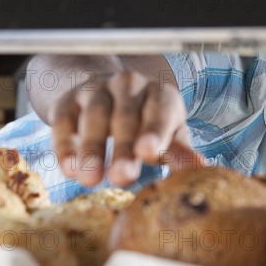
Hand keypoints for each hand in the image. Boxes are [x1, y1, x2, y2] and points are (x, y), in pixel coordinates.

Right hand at [48, 71, 205, 186]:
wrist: (106, 98)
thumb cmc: (146, 123)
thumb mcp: (168, 135)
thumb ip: (180, 153)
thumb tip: (202, 169)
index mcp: (160, 94)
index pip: (160, 110)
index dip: (155, 131)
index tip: (149, 153)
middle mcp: (129, 85)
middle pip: (126, 116)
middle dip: (123, 148)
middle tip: (121, 177)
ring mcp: (96, 90)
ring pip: (93, 116)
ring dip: (92, 149)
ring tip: (90, 180)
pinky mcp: (67, 101)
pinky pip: (63, 120)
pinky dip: (65, 145)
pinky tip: (69, 169)